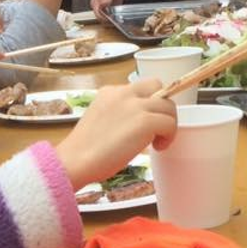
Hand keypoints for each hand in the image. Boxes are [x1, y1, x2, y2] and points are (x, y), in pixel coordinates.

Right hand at [55, 77, 177, 190]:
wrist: (76, 160)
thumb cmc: (84, 151)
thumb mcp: (100, 121)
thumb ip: (118, 114)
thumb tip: (136, 124)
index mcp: (110, 92)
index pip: (140, 87)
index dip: (147, 104)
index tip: (143, 123)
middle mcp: (123, 93)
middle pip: (158, 87)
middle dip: (161, 107)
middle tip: (156, 129)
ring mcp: (135, 105)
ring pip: (168, 106)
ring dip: (167, 124)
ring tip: (156, 142)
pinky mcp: (144, 121)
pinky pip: (170, 123)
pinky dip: (169, 136)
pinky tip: (157, 147)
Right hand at [90, 0, 124, 21]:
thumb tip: (103, 5)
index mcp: (96, 4)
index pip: (99, 18)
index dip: (106, 21)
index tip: (114, 22)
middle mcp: (98, 7)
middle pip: (103, 20)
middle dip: (111, 22)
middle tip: (119, 22)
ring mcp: (104, 7)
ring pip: (108, 18)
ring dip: (114, 19)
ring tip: (121, 19)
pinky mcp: (110, 6)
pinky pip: (112, 14)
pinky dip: (116, 15)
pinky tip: (122, 14)